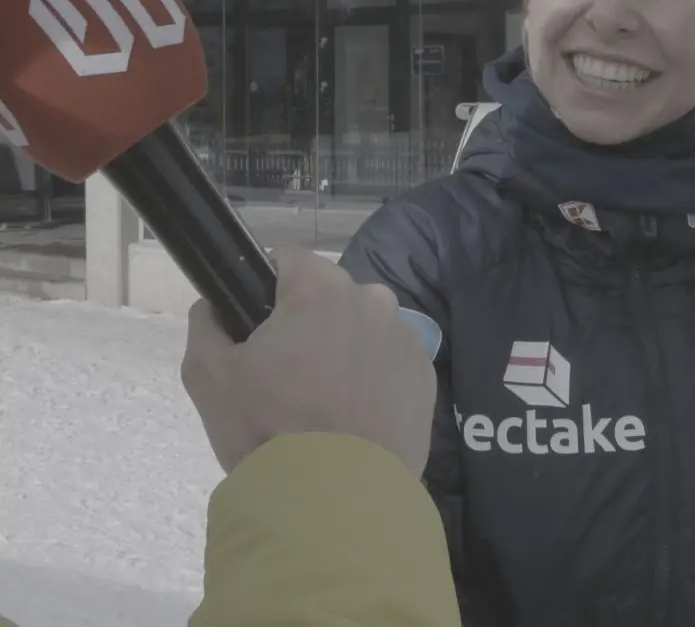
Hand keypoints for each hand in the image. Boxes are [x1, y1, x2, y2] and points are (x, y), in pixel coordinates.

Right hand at [181, 246, 436, 476]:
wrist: (334, 497)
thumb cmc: (267, 427)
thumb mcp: (208, 375)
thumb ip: (207, 324)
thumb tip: (215, 306)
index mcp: (321, 289)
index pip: (289, 260)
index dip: (266, 286)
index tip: (256, 324)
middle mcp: (373, 301)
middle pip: (330, 296)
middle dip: (308, 322)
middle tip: (285, 375)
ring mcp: (405, 339)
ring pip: (363, 329)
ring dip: (344, 350)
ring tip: (322, 403)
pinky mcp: (425, 376)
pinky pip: (390, 363)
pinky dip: (373, 379)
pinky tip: (354, 418)